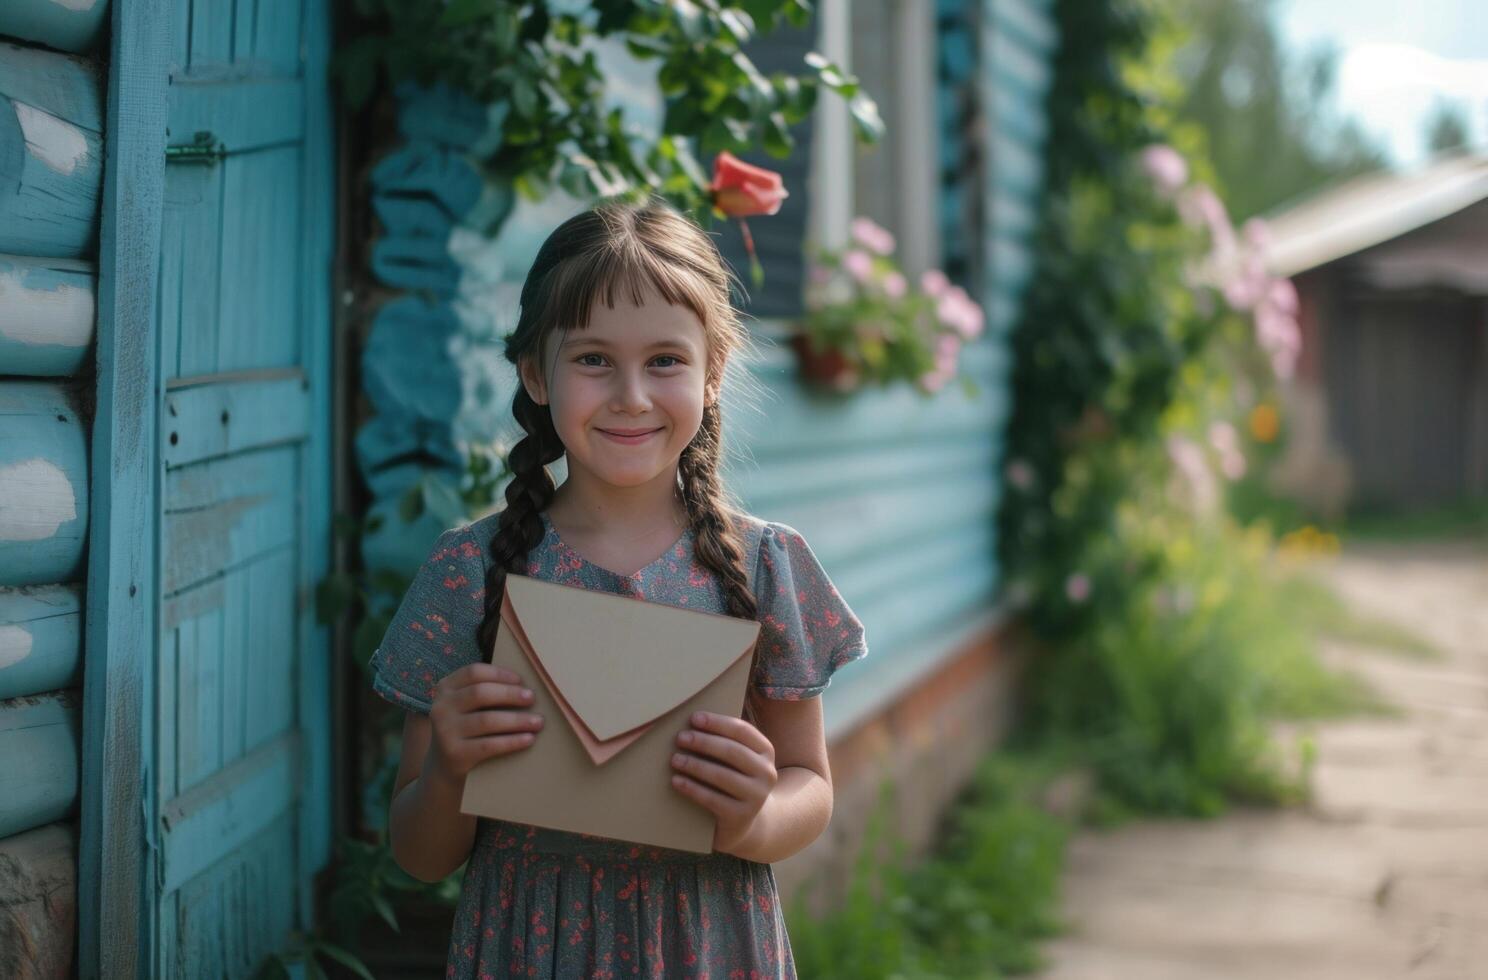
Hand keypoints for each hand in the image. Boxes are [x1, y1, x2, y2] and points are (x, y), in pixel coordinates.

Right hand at [423, 663, 543, 790]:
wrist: (445, 765)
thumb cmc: (466, 726)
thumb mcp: (466, 705)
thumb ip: (485, 691)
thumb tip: (526, 684)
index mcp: (445, 688)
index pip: (473, 672)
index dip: (499, 674)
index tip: (521, 680)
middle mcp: (441, 707)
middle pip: (480, 693)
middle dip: (510, 694)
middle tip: (532, 699)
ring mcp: (445, 731)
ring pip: (487, 720)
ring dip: (517, 720)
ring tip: (538, 722)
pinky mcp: (455, 754)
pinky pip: (489, 745)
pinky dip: (512, 741)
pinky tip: (529, 739)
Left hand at [670, 711, 778, 854]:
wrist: (742, 823)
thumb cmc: (733, 780)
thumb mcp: (737, 760)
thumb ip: (724, 741)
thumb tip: (693, 721)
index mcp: (765, 752)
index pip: (742, 731)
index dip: (717, 723)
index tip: (694, 718)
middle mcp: (766, 773)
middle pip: (732, 751)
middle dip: (704, 742)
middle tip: (680, 738)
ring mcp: (756, 796)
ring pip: (722, 775)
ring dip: (695, 765)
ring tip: (675, 759)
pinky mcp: (741, 816)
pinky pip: (712, 799)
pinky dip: (692, 788)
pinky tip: (676, 781)